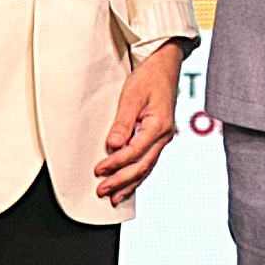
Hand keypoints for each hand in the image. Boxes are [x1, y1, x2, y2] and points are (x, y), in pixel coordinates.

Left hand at [96, 43, 183, 201]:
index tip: (99, 170)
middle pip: (142, 166)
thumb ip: (123, 122)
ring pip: (146, 168)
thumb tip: (114, 145)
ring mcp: (163, 139)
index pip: (135, 152)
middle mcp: (164, 136)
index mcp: (159, 126)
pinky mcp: (158, 138)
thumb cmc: (149, 78)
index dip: (116, 164)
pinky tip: (129, 186)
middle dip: (121, 181)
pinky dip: (137, 176)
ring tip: (114, 197)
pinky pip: (148, 162)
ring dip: (129, 184)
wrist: (165, 67)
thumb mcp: (132, 96)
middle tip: (102, 190)